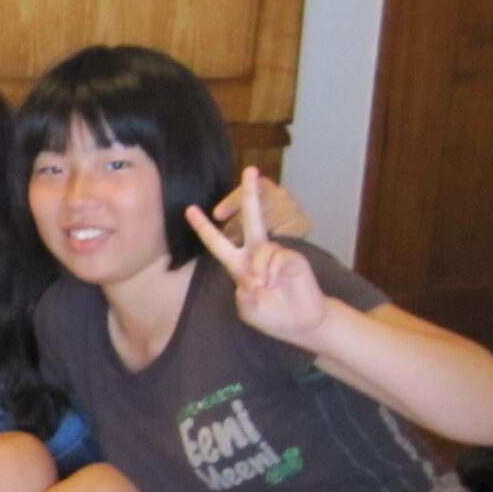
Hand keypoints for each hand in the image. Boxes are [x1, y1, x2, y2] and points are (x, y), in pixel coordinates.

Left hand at [186, 169, 329, 345]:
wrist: (303, 322)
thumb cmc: (272, 316)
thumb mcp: (250, 311)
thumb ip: (245, 299)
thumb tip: (249, 280)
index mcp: (239, 265)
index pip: (217, 242)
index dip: (203, 227)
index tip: (189, 210)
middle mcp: (256, 253)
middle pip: (251, 217)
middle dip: (250, 193)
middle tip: (250, 169)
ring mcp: (276, 253)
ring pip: (263, 248)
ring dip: (261, 269)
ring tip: (267, 286)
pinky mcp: (293, 257)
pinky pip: (278, 256)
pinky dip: (274, 271)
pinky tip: (278, 282)